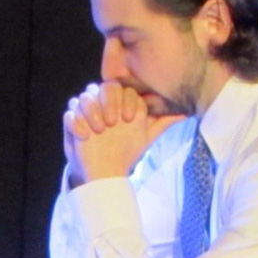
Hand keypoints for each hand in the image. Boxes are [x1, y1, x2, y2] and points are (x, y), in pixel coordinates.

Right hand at [63, 82, 181, 183]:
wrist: (105, 171)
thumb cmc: (128, 151)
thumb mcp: (148, 137)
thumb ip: (164, 121)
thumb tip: (188, 112)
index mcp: (121, 102)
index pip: (123, 88)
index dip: (125, 100)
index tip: (129, 119)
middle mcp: (103, 103)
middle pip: (103, 87)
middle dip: (108, 103)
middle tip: (113, 123)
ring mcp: (86, 112)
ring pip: (84, 97)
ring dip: (91, 111)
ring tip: (99, 130)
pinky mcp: (72, 122)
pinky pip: (70, 114)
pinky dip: (76, 123)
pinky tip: (84, 136)